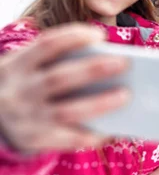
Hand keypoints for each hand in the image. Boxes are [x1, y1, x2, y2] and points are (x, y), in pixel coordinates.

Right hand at [0, 23, 128, 153]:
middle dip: (93, 69)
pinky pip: (67, 139)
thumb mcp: (26, 68)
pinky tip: (111, 130)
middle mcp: (20, 90)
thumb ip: (56, 62)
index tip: (100, 34)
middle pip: (59, 78)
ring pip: (67, 110)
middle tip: (124, 63)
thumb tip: (108, 62)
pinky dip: (90, 135)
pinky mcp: (35, 140)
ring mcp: (27, 117)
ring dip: (99, 103)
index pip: (45, 45)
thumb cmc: (25, 85)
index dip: (73, 37)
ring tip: (126, 95)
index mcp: (17, 64)